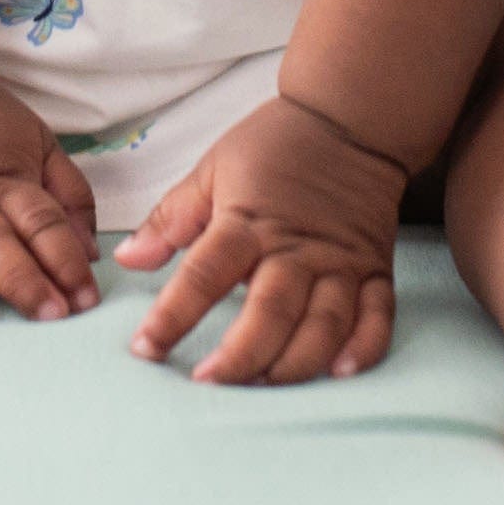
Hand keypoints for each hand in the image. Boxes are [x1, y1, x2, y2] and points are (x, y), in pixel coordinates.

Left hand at [113, 94, 404, 384]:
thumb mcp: (214, 168)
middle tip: (206, 384)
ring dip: (293, 364)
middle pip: (270, 312)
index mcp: (249, 221)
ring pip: (323, 325)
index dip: (173, 314)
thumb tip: (127, 259)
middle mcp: (297, 247)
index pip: (205, 274)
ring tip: (261, 388)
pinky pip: (376, 317)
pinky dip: (362, 349)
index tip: (145, 348)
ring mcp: (340, 261)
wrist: (350, 117)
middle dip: (238, 356)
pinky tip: (339, 374)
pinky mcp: (374, 269)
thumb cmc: (276, 144)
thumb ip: (172, 217)